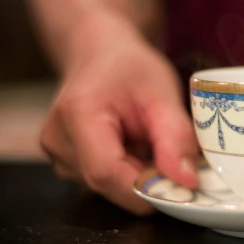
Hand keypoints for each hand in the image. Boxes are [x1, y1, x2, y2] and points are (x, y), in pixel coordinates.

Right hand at [40, 12, 198, 214]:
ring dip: (138, 175)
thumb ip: (176, 137)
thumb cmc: (129, 67)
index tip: (182, 184)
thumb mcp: (163, 92)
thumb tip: (187, 182)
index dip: (147, 187)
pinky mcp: (64, 163)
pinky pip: (103, 183)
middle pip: (109, 184)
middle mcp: (57, 139)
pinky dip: (126, 172)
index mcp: (77, 114)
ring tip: (147, 143)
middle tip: (172, 157)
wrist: (99, 55)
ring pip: (108, 188)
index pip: (107, 172)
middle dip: (148, 181)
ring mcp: (57, 154)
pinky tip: (132, 148)